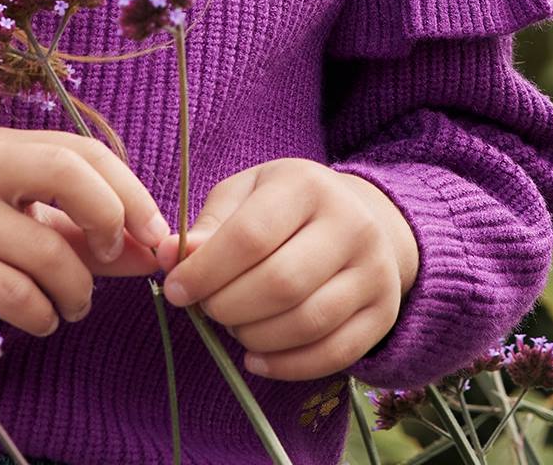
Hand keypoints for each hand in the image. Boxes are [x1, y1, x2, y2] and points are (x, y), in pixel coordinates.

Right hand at [0, 126, 170, 353]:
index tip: (155, 236)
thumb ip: (86, 237)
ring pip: (46, 250)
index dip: (130, 192)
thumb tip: (155, 250)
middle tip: (115, 261)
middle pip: (67, 170)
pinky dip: (42, 316)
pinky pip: (16, 293)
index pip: (82, 150)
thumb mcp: (22, 230)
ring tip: (69, 307)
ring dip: (76, 292)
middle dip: (111, 220)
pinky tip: (38, 321)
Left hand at [153, 158, 419, 381]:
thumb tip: (168, 257)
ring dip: (255, 337)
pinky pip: (334, 354)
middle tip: (206, 309)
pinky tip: (256, 359)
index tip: (175, 290)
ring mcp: (374, 272)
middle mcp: (350, 225)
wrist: (363, 219)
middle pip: (281, 283)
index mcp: (306, 185)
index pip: (251, 235)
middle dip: (229, 306)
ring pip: (307, 323)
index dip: (206, 270)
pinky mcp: (383, 314)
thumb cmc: (286, 206)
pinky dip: (287, 366)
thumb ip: (209, 226)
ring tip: (233, 327)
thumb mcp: (246, 195)